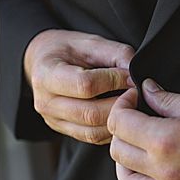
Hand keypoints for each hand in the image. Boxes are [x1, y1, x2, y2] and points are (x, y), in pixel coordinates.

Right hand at [24, 29, 134, 143]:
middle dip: (119, 104)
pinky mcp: (64, 131)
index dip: (113, 80)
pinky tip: (118, 114)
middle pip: (90, 113)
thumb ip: (114, 53)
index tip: (130, 75)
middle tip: (136, 92)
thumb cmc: (66, 50)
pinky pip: (93, 138)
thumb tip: (135, 72)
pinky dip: (111, 129)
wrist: (43, 64)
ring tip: (129, 104)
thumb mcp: (88, 42)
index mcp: (47, 74)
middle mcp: (46, 102)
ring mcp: (53, 121)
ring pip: (93, 131)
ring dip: (117, 120)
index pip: (85, 84)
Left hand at [107, 79, 179, 179]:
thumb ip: (168, 100)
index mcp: (166, 140)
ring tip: (132, 154)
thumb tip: (146, 90)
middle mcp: (165, 171)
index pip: (120, 124)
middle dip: (121, 132)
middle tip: (135, 121)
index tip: (133, 101)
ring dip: (123, 168)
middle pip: (119, 153)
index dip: (122, 106)